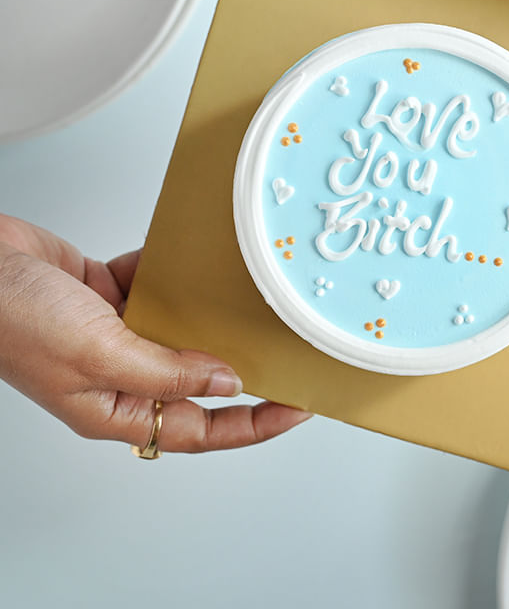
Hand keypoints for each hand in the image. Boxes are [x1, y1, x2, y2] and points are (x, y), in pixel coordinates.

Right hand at [0, 215, 310, 451]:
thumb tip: (224, 382)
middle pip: (197, 382)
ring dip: (212, 318)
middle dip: (243, 369)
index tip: (296, 406)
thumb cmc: (11, 318)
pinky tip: (198, 262)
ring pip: (181, 332)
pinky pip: (158, 289)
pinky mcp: (109, 296)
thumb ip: (165, 371)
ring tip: (254, 303)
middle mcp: (120, 374)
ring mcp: (116, 333)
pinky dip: (178, 276)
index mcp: (114, 407)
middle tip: (287, 353)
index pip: (200, 428)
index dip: (253, 422)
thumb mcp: (98, 354)